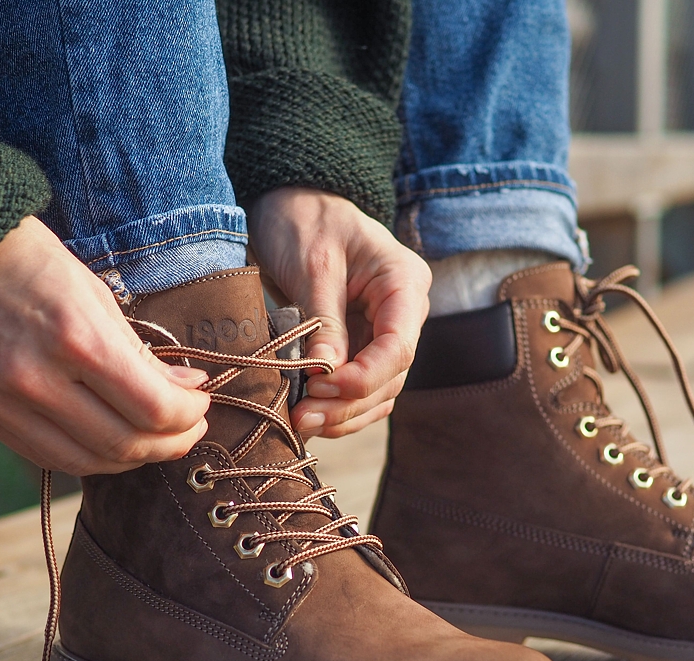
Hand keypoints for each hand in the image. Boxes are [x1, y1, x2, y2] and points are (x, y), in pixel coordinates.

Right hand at [0, 216, 210, 474]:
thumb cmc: (37, 268)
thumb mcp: (100, 299)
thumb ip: (144, 355)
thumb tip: (189, 390)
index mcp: (77, 341)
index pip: (154, 409)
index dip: (189, 415)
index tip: (201, 403)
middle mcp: (38, 380)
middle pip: (127, 444)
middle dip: (172, 442)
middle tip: (190, 428)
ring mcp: (7, 404)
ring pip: (91, 462)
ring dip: (136, 458)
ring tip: (158, 438)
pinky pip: (53, 459)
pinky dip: (93, 458)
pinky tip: (115, 442)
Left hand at [247, 188, 430, 438]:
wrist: (290, 204)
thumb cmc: (305, 221)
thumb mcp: (313, 265)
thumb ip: (324, 320)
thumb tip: (325, 375)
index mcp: (404, 284)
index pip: (398, 347)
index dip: (364, 377)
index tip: (321, 387)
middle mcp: (402, 315)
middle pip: (389, 378)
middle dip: (348, 403)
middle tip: (302, 417)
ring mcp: (381, 334)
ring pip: (377, 392)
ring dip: (342, 415)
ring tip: (301, 423)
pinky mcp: (358, 348)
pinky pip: (358, 390)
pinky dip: (336, 409)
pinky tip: (308, 417)